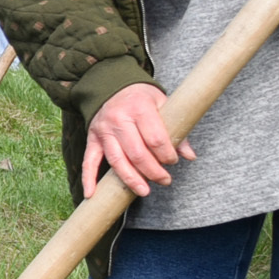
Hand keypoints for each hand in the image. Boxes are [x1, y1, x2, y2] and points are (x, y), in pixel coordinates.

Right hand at [80, 80, 194, 199]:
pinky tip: (92, 194)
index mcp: (139, 108)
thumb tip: (189, 155)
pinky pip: (88, 160)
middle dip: (153, 172)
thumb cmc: (140, 97)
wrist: (111, 85)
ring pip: (117, 160)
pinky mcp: (93, 138)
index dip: (167, 154)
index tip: (173, 161)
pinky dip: (88, 178)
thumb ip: (176, 129)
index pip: (155, 139)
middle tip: (165, 180)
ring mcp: (104, 130)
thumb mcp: (163, 104)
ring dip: (131, 179)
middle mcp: (119, 119)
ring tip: (144, 191)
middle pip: (137, 153)